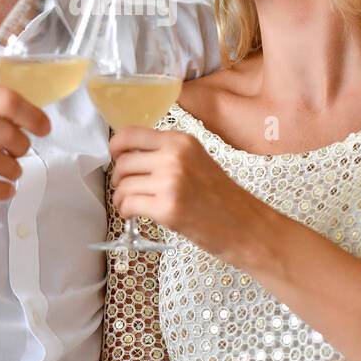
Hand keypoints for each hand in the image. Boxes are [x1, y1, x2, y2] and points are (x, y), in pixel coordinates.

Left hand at [109, 127, 263, 259]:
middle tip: (128, 188)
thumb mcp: (197, 160)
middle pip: (123, 162)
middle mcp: (174, 157)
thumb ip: (167, 153)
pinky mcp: (167, 208)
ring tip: (132, 204)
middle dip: (119, 178)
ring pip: (122, 185)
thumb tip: (129, 155)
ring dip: (121, 198)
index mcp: (181, 141)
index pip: (131, 134)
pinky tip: (134, 215)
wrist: (245, 226)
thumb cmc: (221, 198)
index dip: (116, 146)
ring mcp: (170, 182)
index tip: (115, 156)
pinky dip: (125, 211)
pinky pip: (128, 204)